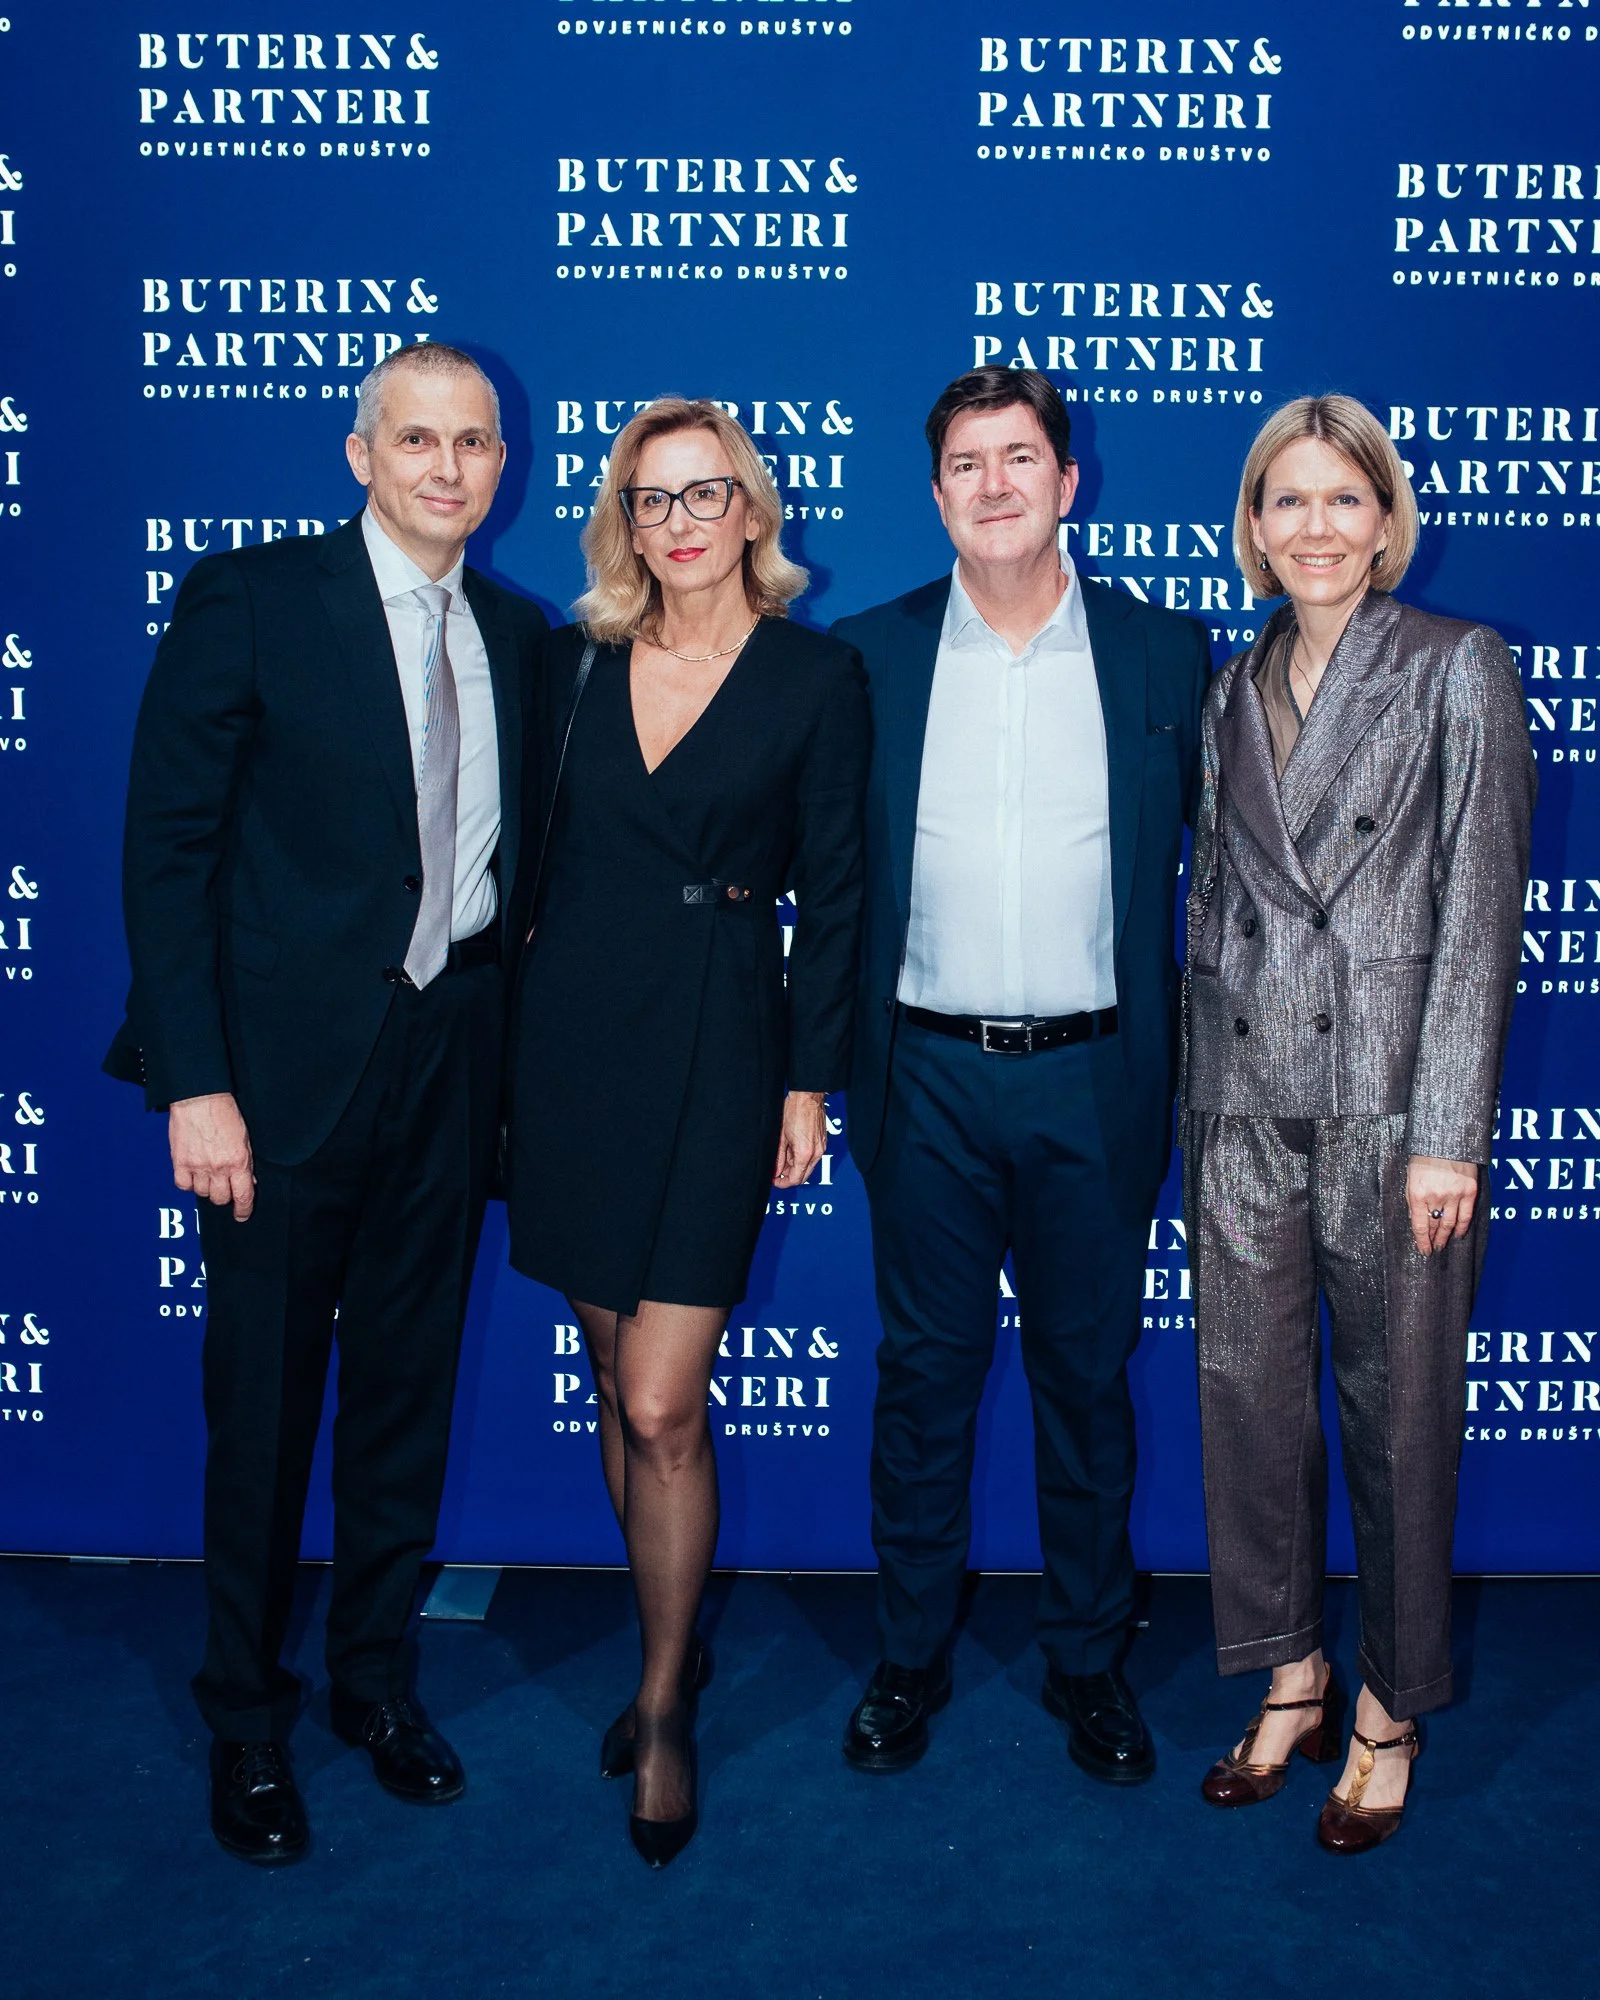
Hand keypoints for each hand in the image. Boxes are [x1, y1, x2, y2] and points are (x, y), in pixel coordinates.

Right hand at [169, 1093, 255, 1220]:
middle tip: (224, 1186)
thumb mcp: (245, 1138)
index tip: (242, 1215)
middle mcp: (218, 1168)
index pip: (243, 1196)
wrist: (199, 1099)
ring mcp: (197, 1167)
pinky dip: (188, 1183)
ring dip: (206, 1188)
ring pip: (202, 1193)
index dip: (243, 1210)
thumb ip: (246, 1162)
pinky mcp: (180, 1162)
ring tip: (208, 1175)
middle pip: (221, 1198)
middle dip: (224, 1196)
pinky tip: (192, 1174)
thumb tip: (248, 1181)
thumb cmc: (224, 1114)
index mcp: (238, 1162)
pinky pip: (183, 1185)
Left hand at [773, 1090, 826, 1188]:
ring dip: (795, 1166)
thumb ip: (779, 1157)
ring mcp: (821, 1148)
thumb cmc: (794, 1110)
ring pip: (808, 1167)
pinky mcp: (822, 1142)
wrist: (808, 1096)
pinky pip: (812, 1158)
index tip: (775, 1180)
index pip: (795, 1179)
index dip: (783, 1183)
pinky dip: (802, 1158)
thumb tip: (776, 1170)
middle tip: (777, 1170)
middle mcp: (816, 1153)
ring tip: (783, 1155)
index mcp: (804, 1153)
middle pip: (803, 1176)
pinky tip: (792, 1149)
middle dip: (789, 1176)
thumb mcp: (781, 1136)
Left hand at [1405, 1154, 1477, 1256]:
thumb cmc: (1423, 1157)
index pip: (1419, 1226)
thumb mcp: (1410, 1178)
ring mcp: (1454, 1195)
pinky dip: (1462, 1227)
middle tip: (1434, 1248)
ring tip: (1444, 1244)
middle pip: (1435, 1226)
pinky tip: (1459, 1234)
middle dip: (1434, 1240)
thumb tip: (1417, 1219)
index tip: (1423, 1250)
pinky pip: (1466, 1215)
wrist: (1445, 1140)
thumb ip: (1413, 1199)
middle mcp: (1436, 1197)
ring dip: (1446, 1236)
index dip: (1422, 1241)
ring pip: (1450, 1223)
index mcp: (1417, 1194)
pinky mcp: (1469, 1191)